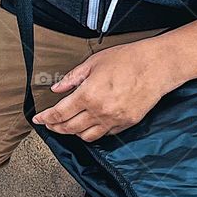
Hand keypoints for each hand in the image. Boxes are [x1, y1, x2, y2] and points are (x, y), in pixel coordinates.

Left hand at [33, 39, 178, 141]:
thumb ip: (72, 78)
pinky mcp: (126, 124)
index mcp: (88, 95)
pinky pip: (104, 135)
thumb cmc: (128, 60)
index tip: (38, 120)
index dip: (46, 119)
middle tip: (50, 124)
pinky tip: (89, 124)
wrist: (157, 66)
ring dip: (74, 133)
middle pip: (70, 128)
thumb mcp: (94, 63)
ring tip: (68, 126)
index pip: (59, 114)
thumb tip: (57, 89)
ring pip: (86, 136)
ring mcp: (114, 120)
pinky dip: (93, 132)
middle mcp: (99, 111)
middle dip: (56, 128)